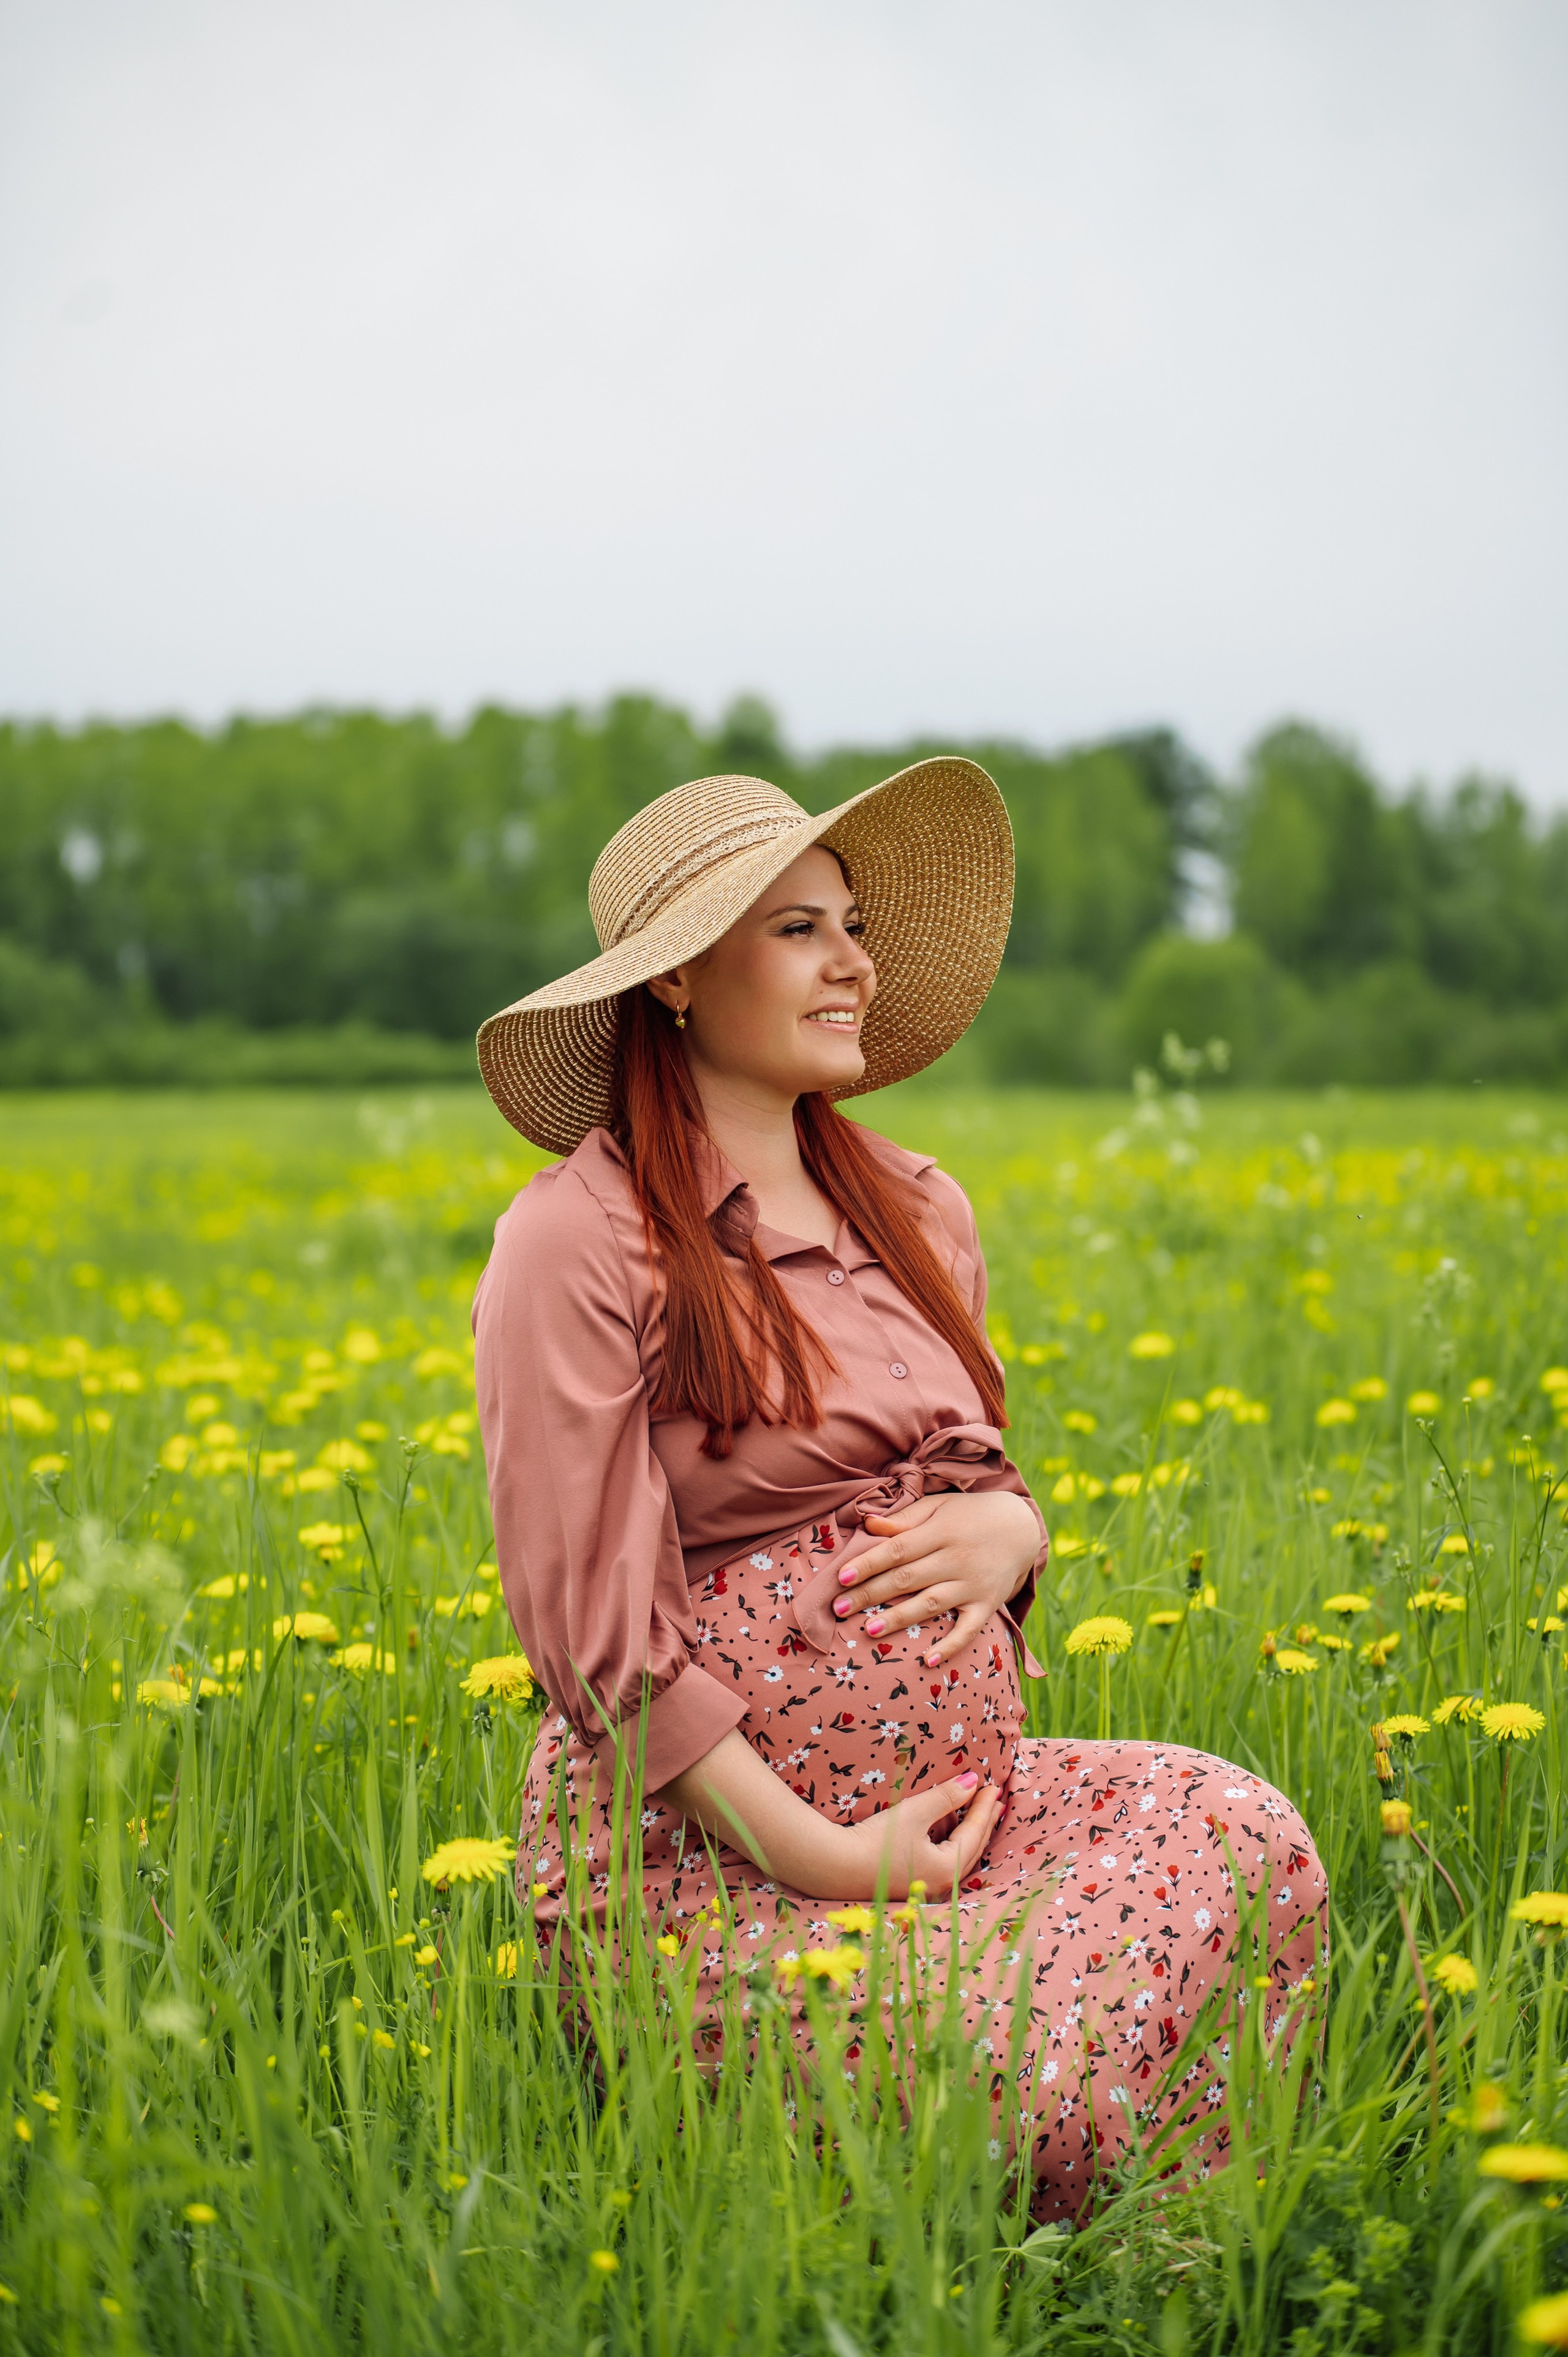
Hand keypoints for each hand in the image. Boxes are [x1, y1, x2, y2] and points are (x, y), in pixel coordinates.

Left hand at [832, 1489, 1038, 1666]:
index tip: (842, 1577)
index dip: (869, 1563)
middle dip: (871, 1594)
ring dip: (900, 1618)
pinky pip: (969, 1629)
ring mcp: (973, 1584)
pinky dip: (950, 1646)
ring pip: (931, 1604)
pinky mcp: (987, 1604)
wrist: (1021, 1526)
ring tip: (869, 1631)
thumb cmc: (969, 1515)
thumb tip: (868, 1524)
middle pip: (907, 1578)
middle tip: (839, 1609)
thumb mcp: (938, 1507)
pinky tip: (928, 1661)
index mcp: (940, 1531)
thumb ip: (904, 1518)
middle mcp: (956, 1558)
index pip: (898, 1549)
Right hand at [835, 1770, 1002, 1899]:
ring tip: (978, 1814)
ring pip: (959, 1858)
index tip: (994, 1787)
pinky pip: (945, 1862)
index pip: (975, 1832)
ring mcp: (927, 1888)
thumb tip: (972, 1782)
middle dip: (984, 1822)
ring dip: (971, 1834)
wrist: (835, 1867)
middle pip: (972, 1849)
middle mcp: (942, 1884)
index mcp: (947, 1869)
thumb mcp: (914, 1813)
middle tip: (994, 1800)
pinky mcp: (911, 1885)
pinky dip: (953, 1843)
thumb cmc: (876, 1841)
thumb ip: (946, 1798)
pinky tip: (950, 1833)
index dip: (984, 1807)